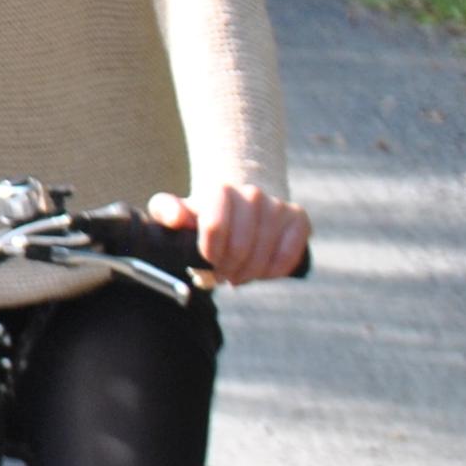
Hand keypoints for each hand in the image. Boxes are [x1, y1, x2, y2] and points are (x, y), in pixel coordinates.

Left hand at [152, 182, 309, 283]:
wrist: (239, 206)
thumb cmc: (203, 214)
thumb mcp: (175, 210)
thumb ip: (167, 210)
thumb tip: (179, 218)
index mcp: (221, 190)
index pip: (215, 228)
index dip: (209, 254)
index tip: (206, 260)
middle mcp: (252, 193)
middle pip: (240, 247)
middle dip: (227, 269)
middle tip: (221, 274)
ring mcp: (278, 206)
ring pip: (264, 254)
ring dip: (248, 273)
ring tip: (238, 274)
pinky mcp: (299, 220)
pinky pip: (288, 256)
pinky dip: (273, 271)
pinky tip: (261, 271)